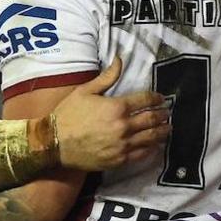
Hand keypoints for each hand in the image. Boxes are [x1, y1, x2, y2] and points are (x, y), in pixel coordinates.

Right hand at [50, 57, 170, 169]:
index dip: (156, 98)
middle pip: (152, 119)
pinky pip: (142, 154)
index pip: (145, 100)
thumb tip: (120, 60)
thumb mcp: (85, 91)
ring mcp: (122, 145)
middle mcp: (123, 126)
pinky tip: (156, 146)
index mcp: (117, 107)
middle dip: (163, 115)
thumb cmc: (68, 115)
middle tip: (167, 113)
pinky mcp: (119, 160)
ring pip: (151, 138)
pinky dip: (152, 149)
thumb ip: (107, 77)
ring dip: (162, 132)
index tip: (160, 98)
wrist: (54, 143)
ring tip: (167, 128)